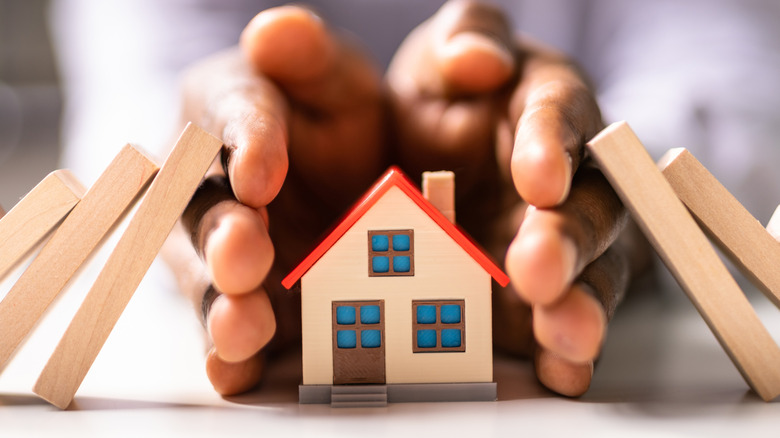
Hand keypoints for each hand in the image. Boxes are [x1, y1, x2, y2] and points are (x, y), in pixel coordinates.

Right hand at [168, 6, 387, 394]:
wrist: (343, 173)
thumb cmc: (330, 116)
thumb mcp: (332, 77)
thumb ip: (309, 56)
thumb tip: (277, 32)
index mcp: (228, 111)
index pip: (228, 113)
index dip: (243, 141)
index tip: (261, 170)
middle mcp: (209, 184)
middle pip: (202, 209)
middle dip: (223, 234)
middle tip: (245, 253)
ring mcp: (221, 249)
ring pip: (206, 278)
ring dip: (220, 303)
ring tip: (243, 326)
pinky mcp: (245, 300)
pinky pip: (229, 328)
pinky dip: (230, 354)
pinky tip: (238, 372)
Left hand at [387, 0, 638, 395]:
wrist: (428, 155)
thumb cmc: (448, 97)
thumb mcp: (442, 57)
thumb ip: (465, 40)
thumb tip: (478, 60)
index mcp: (547, 109)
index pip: (559, 117)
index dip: (552, 146)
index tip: (538, 176)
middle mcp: (571, 180)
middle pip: (589, 208)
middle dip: (567, 239)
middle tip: (538, 266)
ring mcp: (561, 242)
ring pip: (591, 272)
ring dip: (580, 303)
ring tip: (563, 331)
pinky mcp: (542, 294)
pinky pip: (563, 322)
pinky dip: (565, 349)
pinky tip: (559, 370)